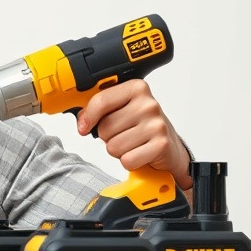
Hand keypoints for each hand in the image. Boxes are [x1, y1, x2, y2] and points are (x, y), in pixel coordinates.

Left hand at [77, 79, 192, 189]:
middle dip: (107, 136)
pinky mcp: (161, 145)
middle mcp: (148, 104)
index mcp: (136, 89)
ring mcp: (156, 124)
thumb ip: (99, 109)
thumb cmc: (140, 127)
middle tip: (123, 135)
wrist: (169, 147)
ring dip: (118, 150)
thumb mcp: (120, 110)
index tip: (84, 127)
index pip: (101, 101)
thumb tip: (81, 120)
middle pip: (104, 127)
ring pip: (113, 146)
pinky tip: (139, 154)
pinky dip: (129, 162)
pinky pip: (127, 160)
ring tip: (132, 144)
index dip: (88, 117)